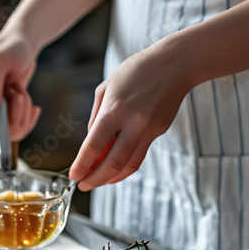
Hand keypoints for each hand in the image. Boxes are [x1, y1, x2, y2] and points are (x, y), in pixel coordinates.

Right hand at [0, 31, 40, 147]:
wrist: (24, 41)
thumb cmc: (12, 45)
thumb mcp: (1, 61)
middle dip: (9, 121)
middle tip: (22, 100)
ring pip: (3, 126)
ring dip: (20, 115)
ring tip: (22, 94)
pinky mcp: (3, 104)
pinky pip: (13, 121)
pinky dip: (26, 116)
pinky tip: (31, 105)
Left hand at [69, 44, 195, 189]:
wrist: (175, 64)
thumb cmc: (136, 71)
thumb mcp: (106, 88)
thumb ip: (95, 117)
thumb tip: (91, 143)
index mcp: (114, 110)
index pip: (94, 146)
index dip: (82, 165)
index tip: (73, 175)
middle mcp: (133, 123)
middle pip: (112, 164)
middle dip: (95, 180)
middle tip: (83, 186)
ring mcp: (149, 130)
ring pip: (129, 165)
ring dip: (111, 178)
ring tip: (97, 181)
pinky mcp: (159, 132)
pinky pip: (139, 155)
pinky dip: (125, 167)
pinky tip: (114, 168)